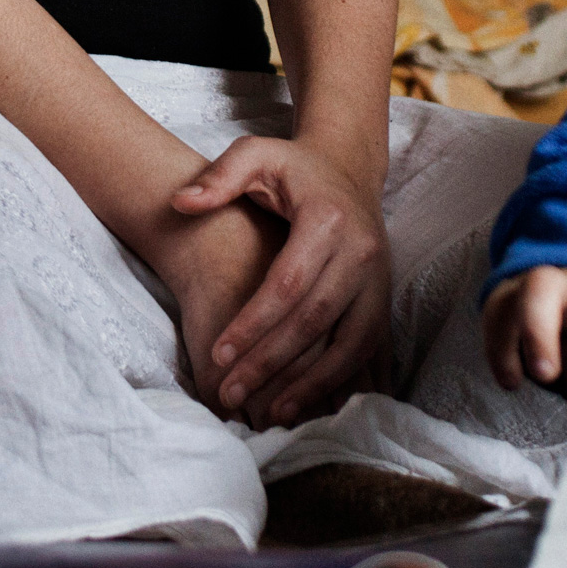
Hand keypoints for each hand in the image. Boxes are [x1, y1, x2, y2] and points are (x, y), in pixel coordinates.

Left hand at [171, 136, 391, 426]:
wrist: (348, 171)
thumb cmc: (293, 169)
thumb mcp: (255, 155)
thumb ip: (219, 177)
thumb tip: (182, 202)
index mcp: (328, 219)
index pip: (287, 284)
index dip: (252, 323)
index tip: (216, 353)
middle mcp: (362, 252)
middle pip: (314, 319)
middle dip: (271, 361)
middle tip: (230, 391)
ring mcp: (379, 280)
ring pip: (349, 343)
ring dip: (311, 383)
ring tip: (271, 412)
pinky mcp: (384, 300)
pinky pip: (366, 349)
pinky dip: (340, 381)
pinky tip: (310, 402)